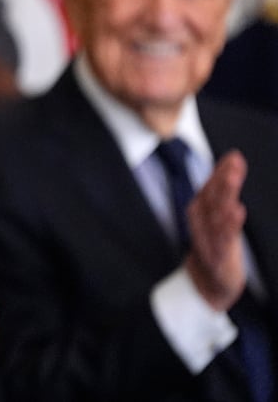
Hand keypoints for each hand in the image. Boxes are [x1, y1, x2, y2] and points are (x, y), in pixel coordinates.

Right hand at [185, 150, 247, 311]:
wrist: (207, 281)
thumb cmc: (215, 243)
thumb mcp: (218, 214)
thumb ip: (222, 187)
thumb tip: (233, 159)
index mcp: (201, 208)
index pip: (211, 185)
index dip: (222, 170)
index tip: (235, 156)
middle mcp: (201, 220)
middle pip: (213, 197)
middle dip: (224, 180)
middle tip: (234, 166)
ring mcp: (208, 237)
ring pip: (217, 214)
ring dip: (225, 197)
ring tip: (233, 183)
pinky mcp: (218, 255)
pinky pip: (224, 238)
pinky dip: (229, 224)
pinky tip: (237, 212)